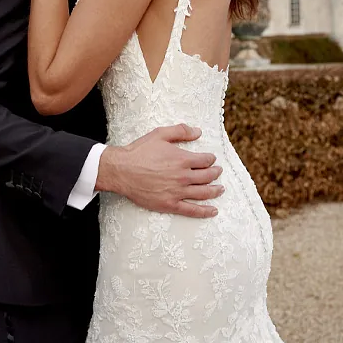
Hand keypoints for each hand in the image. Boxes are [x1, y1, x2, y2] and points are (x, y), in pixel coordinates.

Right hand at [96, 124, 223, 217]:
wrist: (121, 170)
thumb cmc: (139, 152)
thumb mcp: (159, 134)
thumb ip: (180, 131)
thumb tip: (198, 132)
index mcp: (182, 159)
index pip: (205, 160)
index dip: (210, 159)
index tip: (211, 159)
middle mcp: (183, 176)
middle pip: (207, 176)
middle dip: (215, 173)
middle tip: (218, 172)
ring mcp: (178, 192)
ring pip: (204, 193)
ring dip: (215, 191)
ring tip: (221, 189)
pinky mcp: (170, 204)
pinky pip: (192, 210)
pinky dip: (204, 211)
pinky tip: (213, 211)